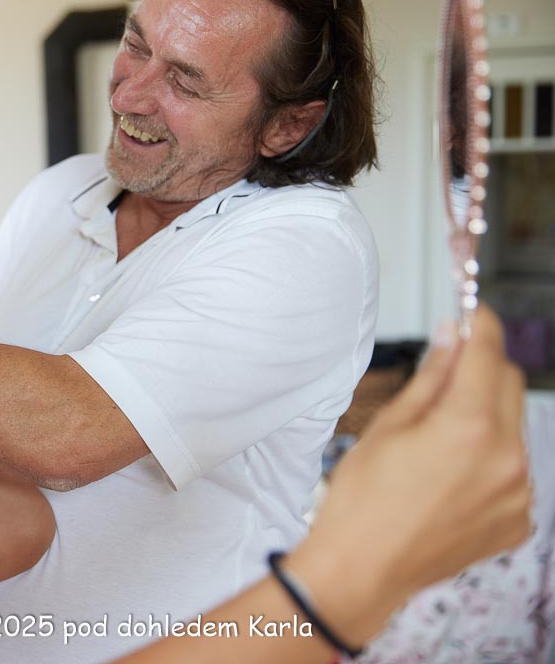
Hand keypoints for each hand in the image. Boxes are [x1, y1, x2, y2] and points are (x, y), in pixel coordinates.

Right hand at [289, 307, 530, 644]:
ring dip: (486, 419)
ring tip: (437, 443)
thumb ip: (432, 376)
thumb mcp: (388, 425)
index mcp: (470, 428)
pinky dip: (489, 461)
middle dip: (483, 370)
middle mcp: (507, 460)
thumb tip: (452, 337)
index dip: (481, 324)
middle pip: (511, 384)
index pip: (490, 352)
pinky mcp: (518, 520)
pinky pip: (514, 470)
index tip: (473, 312)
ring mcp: (518, 494)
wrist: (363, 569)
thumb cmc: (363, 501)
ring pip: (514, 429)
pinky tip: (448, 477)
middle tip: (444, 376)